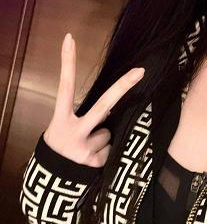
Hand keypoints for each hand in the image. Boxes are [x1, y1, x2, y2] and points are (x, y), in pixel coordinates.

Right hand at [43, 33, 144, 167]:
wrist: (49, 184)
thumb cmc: (61, 147)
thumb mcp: (63, 129)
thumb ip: (84, 116)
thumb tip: (113, 108)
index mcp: (61, 118)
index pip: (65, 86)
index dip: (67, 62)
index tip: (70, 38)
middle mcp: (72, 130)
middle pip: (103, 105)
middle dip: (123, 87)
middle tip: (141, 71)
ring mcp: (84, 148)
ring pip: (108, 134)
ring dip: (102, 140)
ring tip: (86, 150)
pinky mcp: (94, 162)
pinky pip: (110, 151)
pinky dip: (104, 154)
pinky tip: (91, 160)